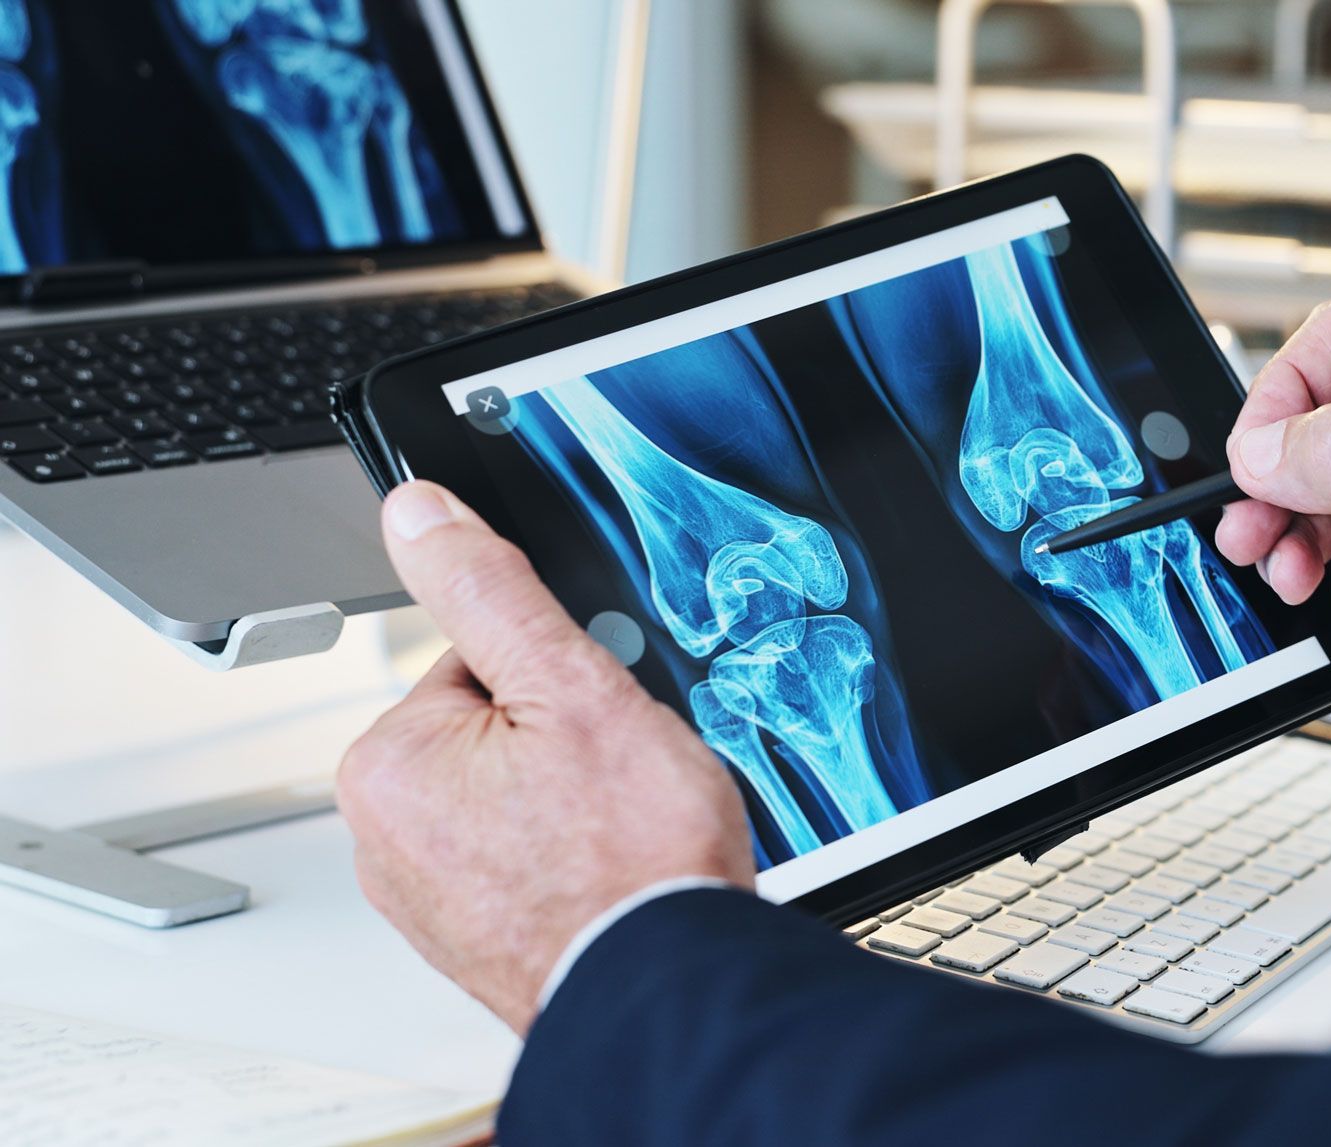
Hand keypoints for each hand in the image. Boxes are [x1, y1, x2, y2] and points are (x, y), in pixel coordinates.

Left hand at [337, 481, 754, 1034]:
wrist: (671, 987)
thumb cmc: (631, 860)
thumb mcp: (571, 685)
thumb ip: (490, 589)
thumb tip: (420, 513)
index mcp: (388, 763)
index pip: (478, 658)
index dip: (557, 674)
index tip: (595, 720)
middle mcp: (383, 836)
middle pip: (495, 726)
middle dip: (562, 739)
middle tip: (615, 783)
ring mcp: (426, 896)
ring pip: (515, 792)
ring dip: (570, 800)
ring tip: (618, 832)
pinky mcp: (469, 937)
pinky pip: (522, 856)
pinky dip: (566, 856)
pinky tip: (608, 871)